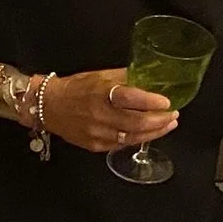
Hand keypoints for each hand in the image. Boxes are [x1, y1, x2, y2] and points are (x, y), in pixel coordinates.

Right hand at [28, 68, 181, 153]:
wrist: (49, 106)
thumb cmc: (77, 88)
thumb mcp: (100, 75)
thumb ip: (125, 77)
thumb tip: (151, 76)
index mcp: (101, 93)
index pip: (131, 99)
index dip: (151, 102)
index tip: (167, 101)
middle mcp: (100, 115)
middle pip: (136, 123)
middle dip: (160, 121)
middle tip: (174, 115)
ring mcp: (97, 133)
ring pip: (132, 137)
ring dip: (154, 133)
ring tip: (168, 125)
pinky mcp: (95, 146)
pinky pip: (122, 145)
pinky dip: (138, 139)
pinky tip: (148, 134)